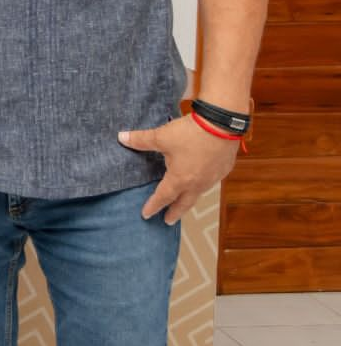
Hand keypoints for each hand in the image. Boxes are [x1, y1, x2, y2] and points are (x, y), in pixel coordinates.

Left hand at [118, 115, 241, 224]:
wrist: (223, 124)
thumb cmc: (191, 133)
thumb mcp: (162, 136)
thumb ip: (141, 140)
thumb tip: (121, 137)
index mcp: (180, 179)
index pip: (163, 196)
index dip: (153, 205)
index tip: (146, 215)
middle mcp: (197, 183)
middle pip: (184, 203)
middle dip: (175, 212)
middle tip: (168, 221)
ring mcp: (213, 178)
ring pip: (199, 193)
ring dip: (189, 199)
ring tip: (183, 201)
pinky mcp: (224, 169)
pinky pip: (210, 182)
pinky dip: (202, 185)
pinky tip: (201, 181)